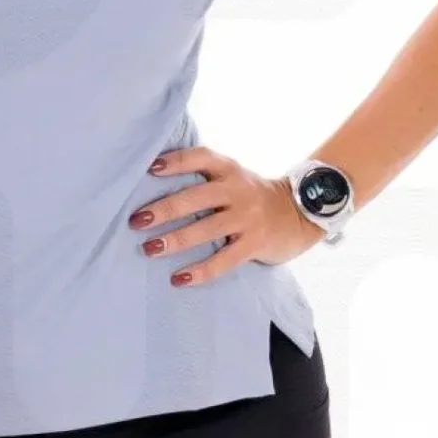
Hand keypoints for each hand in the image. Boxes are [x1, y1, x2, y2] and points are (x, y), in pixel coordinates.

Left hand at [128, 145, 324, 281]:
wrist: (300, 213)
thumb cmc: (252, 196)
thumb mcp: (234, 177)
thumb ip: (205, 177)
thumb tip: (156, 181)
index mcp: (229, 169)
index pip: (201, 158)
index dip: (176, 162)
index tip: (150, 168)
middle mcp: (238, 191)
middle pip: (197, 198)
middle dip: (164, 209)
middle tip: (137, 221)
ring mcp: (247, 218)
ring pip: (207, 230)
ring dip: (176, 240)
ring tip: (149, 249)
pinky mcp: (254, 244)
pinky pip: (224, 260)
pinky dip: (200, 271)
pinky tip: (179, 279)